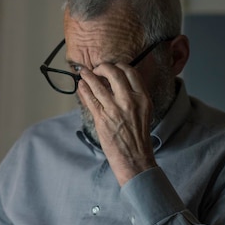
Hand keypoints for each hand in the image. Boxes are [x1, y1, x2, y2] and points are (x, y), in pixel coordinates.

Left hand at [78, 64, 156, 185]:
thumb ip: (134, 96)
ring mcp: (115, 109)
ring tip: (83, 72)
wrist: (135, 158)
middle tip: (97, 69)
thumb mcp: (144, 112)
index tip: (111, 67)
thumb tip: (118, 83)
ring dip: (88, 76)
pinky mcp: (102, 118)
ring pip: (98, 84)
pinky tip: (81, 86)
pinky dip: (84, 90)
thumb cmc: (138, 137)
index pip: (130, 72)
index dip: (118, 66)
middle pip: (113, 73)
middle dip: (102, 67)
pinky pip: (90, 99)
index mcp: (143, 98)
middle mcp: (129, 100)